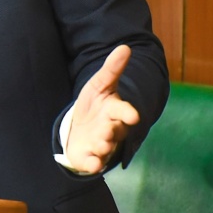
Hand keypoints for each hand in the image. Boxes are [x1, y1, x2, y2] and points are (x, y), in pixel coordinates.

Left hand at [64, 45, 139, 174]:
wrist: (80, 127)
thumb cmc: (94, 105)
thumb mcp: (99, 84)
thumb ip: (112, 69)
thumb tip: (125, 47)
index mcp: (114, 111)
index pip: (124, 111)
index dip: (127, 113)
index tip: (133, 115)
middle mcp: (111, 129)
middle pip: (115, 131)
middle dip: (112, 131)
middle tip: (108, 129)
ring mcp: (101, 144)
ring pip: (105, 147)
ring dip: (103, 146)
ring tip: (100, 143)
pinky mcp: (90, 157)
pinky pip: (93, 164)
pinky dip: (93, 165)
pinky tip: (92, 165)